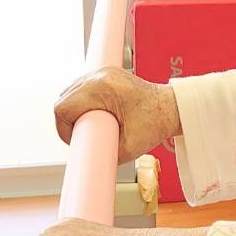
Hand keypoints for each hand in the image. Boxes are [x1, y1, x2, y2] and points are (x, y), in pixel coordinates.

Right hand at [54, 66, 181, 164]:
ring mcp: (103, 71)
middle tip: (84, 136)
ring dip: (75, 110)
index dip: (64, 129)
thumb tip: (84, 163)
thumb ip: (101, 155)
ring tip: (90, 126)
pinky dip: (83, 102)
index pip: (62, 108)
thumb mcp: (127, 149)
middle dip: (68, 121)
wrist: (172, 108)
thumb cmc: (155, 124)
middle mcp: (100, 75)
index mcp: (102, 89)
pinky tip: (94, 114)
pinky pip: (82, 87)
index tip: (76, 140)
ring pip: (70, 92)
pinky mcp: (106, 73)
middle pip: (63, 98)